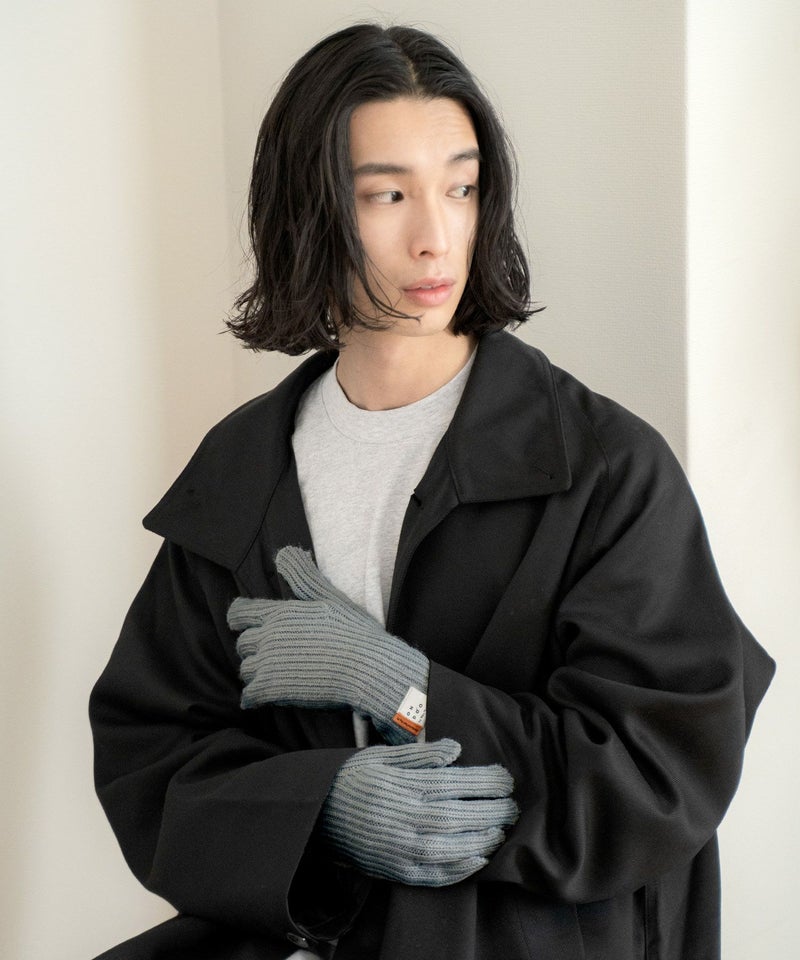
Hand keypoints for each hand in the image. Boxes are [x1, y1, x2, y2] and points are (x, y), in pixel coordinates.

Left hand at [227, 546, 428, 743]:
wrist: (366, 667)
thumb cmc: (353, 631)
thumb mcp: (328, 596)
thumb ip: (302, 576)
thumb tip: (282, 552)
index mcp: (279, 612)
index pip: (240, 612)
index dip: (239, 618)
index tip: (240, 624)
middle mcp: (267, 635)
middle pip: (242, 643)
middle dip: (253, 648)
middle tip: (269, 654)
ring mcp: (267, 663)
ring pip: (245, 669)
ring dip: (255, 672)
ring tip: (272, 675)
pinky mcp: (271, 689)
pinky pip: (249, 695)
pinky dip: (253, 697)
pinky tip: (261, 698)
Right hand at [320, 739, 518, 885]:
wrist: (316, 812)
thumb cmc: (353, 778)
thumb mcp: (382, 755)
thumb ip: (420, 754)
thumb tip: (456, 749)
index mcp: (404, 786)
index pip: (456, 783)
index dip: (486, 782)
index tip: (506, 779)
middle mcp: (406, 818)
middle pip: (460, 816)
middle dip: (492, 811)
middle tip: (513, 806)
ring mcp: (401, 848)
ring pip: (453, 847)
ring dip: (482, 840)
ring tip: (500, 830)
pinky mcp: (395, 870)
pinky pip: (435, 875)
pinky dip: (459, 870)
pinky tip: (477, 859)